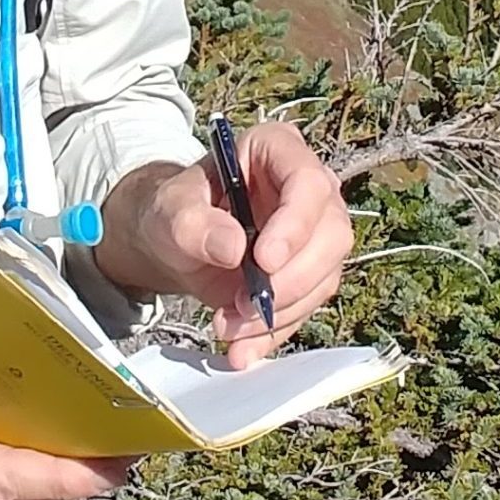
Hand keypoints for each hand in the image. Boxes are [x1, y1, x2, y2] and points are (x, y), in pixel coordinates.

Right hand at [0, 363, 131, 499]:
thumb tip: (28, 365)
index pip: (3, 476)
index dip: (61, 474)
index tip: (109, 465)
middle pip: (21, 497)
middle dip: (78, 474)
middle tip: (130, 442)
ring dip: (60, 479)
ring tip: (108, 446)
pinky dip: (30, 483)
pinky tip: (57, 454)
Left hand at [99, 123, 353, 367]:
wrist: (172, 242)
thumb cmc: (173, 210)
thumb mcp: (169, 210)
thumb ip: (193, 223)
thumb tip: (233, 248)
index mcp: (277, 150)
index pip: (307, 182)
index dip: (294, 224)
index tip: (264, 261)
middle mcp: (308, 189)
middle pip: (331, 234)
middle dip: (290, 280)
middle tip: (242, 304)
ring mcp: (314, 232)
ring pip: (324, 276)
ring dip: (279, 313)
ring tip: (228, 327)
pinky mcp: (308, 273)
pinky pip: (307, 307)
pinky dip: (275, 333)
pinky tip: (244, 349)